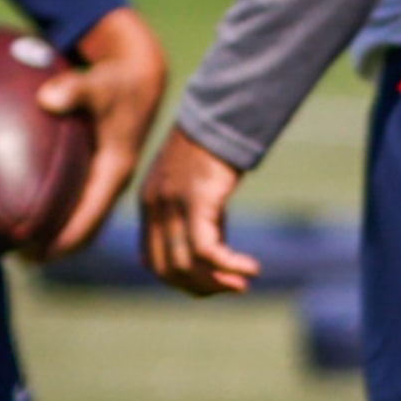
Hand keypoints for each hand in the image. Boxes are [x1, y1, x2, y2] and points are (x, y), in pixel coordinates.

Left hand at [32, 7, 168, 258]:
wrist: (141, 76)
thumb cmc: (117, 81)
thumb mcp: (99, 83)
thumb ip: (73, 89)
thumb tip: (45, 98)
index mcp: (116, 169)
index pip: (90, 215)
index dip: (63, 239)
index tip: (34, 255)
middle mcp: (114, 179)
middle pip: (88, 226)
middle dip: (57, 247)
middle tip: (20, 259)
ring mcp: (108, 177)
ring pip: (85, 218)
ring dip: (58, 235)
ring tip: (22, 249)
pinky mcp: (101, 170)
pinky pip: (81, 203)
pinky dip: (60, 216)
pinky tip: (34, 215)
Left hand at [139, 126, 262, 295]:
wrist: (222, 111)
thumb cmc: (216, 144)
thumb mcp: (198, 184)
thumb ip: (197, 215)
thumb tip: (214, 250)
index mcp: (149, 205)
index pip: (153, 260)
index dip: (181, 280)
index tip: (212, 284)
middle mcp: (155, 208)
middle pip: (165, 268)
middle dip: (199, 286)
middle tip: (231, 289)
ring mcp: (173, 205)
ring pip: (185, 263)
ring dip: (215, 281)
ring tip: (243, 283)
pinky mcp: (197, 200)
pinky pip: (206, 249)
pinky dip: (228, 266)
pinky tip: (251, 268)